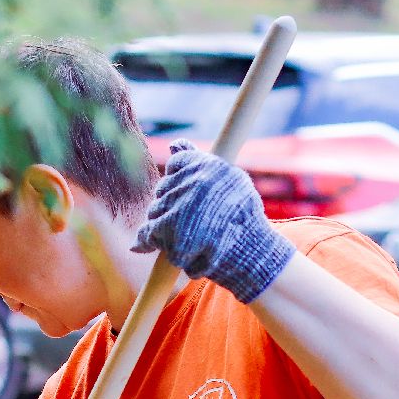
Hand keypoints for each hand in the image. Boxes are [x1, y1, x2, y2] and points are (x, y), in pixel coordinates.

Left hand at [131, 139, 295, 303]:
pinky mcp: (171, 231)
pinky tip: (145, 246)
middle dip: (171, 206)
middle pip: (163, 190)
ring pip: (155, 211)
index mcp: (210, 165)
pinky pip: (148, 233)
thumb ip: (199, 160)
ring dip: (163, 226)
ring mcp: (182, 206)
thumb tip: (174, 144)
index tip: (192, 199)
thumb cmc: (243, 219)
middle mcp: (195, 181)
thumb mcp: (229, 181)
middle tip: (191, 224)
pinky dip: (145, 241)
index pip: (176, 164)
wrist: (253, 255)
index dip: (180, 182)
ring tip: (185, 238)